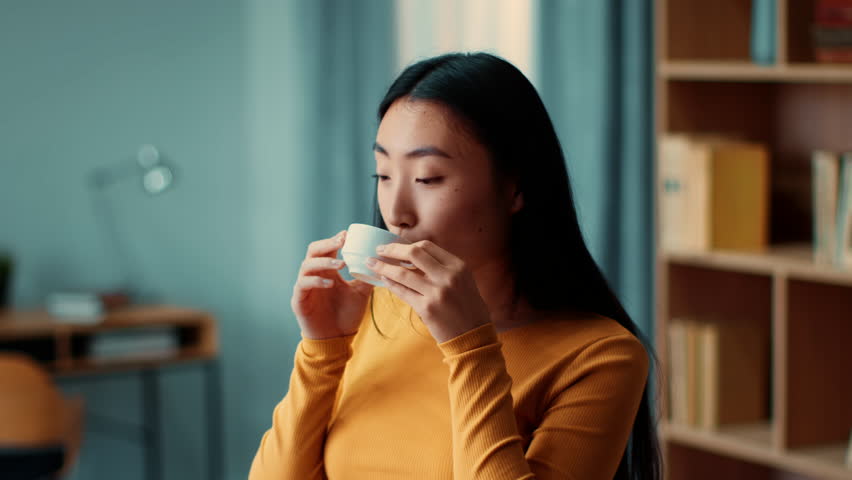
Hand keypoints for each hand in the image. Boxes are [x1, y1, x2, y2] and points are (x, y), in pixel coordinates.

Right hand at [291, 230, 373, 338]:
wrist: (336, 339)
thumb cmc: (346, 315)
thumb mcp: (361, 293)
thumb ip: (367, 277)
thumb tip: (382, 263)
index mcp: (328, 271)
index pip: (327, 249)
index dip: (335, 240)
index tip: (347, 234)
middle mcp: (315, 275)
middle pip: (314, 251)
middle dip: (327, 244)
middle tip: (342, 241)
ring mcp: (305, 286)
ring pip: (307, 265)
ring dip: (324, 262)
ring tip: (341, 264)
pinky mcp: (299, 300)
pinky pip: (303, 285)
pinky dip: (316, 281)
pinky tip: (330, 283)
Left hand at [366, 241, 490, 342]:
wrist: (473, 337)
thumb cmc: (468, 309)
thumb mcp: (463, 282)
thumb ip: (443, 269)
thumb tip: (414, 257)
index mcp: (458, 266)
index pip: (427, 246)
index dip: (407, 244)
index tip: (395, 246)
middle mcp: (448, 276)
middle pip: (414, 253)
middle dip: (392, 249)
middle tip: (379, 249)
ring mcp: (437, 292)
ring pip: (403, 273)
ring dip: (383, 266)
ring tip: (371, 263)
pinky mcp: (426, 309)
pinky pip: (402, 292)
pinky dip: (390, 284)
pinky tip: (383, 280)